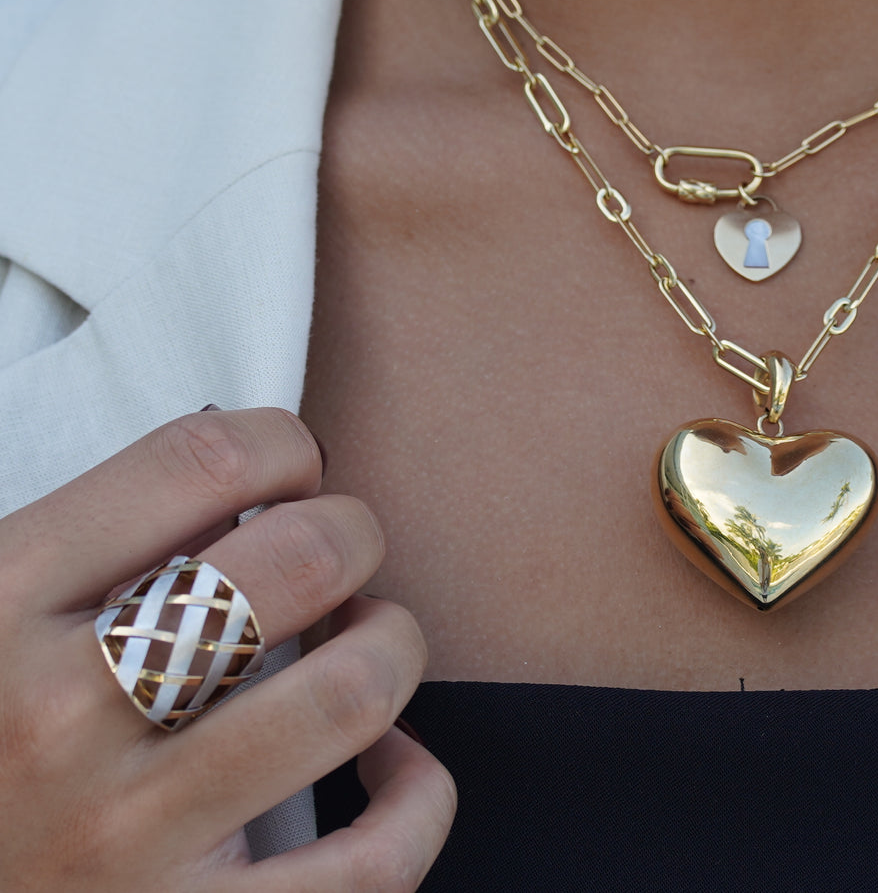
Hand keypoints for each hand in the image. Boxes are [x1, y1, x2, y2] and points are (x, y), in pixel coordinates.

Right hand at [0, 407, 454, 890]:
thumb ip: (95, 549)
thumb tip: (244, 492)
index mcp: (0, 607)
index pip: (202, 460)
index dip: (282, 446)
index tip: (294, 472)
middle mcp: (58, 718)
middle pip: (304, 561)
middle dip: (352, 534)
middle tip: (338, 556)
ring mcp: (125, 840)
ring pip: (352, 691)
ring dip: (390, 648)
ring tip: (362, 646)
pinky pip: (372, 863)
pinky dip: (416, 798)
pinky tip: (389, 764)